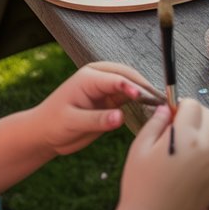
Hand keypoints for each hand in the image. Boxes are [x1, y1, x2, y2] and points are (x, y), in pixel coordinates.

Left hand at [31, 62, 164, 156]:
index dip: (132, 87)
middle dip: (145, 86)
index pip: (115, 79)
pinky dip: (143, 101)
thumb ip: (97, 120)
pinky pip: (131, 96)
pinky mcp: (111, 98)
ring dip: (147, 92)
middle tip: (161, 100)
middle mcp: (100, 78)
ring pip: (133, 85)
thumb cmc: (54, 125)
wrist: (45, 133)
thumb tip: (120, 118)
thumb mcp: (73, 123)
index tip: (145, 97)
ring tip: (164, 104)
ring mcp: (106, 87)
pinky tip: (154, 108)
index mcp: (88, 78)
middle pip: (129, 76)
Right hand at [117, 100, 208, 209]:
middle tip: (179, 128)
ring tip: (181, 154)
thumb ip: (157, 122)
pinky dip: (207, 156)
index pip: (194, 105)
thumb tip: (167, 107)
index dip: (182, 105)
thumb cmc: (140, 182)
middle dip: (196, 116)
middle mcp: (208, 148)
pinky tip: (188, 170)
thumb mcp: (140, 146)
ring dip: (202, 137)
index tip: (173, 114)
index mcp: (187, 137)